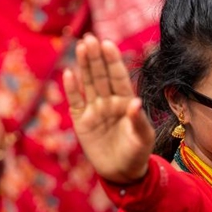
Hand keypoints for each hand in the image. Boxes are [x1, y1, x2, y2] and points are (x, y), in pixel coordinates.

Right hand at [64, 34, 154, 183]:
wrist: (122, 173)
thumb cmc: (137, 153)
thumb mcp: (143, 138)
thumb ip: (139, 120)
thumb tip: (135, 102)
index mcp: (126, 101)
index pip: (119, 77)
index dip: (113, 61)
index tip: (108, 44)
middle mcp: (109, 101)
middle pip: (101, 76)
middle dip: (96, 57)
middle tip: (90, 38)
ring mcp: (94, 110)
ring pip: (88, 83)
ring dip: (85, 65)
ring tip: (81, 47)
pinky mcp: (81, 121)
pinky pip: (76, 102)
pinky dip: (72, 89)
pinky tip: (69, 73)